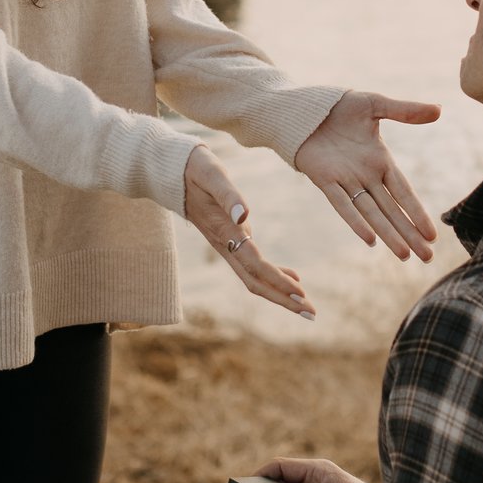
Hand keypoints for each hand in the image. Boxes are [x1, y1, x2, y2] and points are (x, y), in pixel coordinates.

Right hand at [185, 145, 313, 320]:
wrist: (170, 171)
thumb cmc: (194, 168)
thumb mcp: (212, 173)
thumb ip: (228, 194)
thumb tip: (245, 216)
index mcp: (224, 231)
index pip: (255, 264)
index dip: (278, 280)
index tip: (301, 293)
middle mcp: (225, 244)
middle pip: (256, 282)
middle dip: (284, 299)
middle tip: (312, 314)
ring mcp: (226, 245)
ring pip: (255, 278)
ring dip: (280, 293)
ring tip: (305, 305)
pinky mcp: (229, 240)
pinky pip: (253, 266)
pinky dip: (274, 276)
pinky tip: (293, 279)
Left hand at [294, 92, 441, 261]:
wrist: (304, 108)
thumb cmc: (340, 106)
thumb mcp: (375, 104)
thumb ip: (405, 111)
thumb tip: (439, 109)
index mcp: (380, 161)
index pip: (404, 192)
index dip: (417, 213)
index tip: (432, 235)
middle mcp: (366, 176)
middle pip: (392, 210)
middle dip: (409, 234)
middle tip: (427, 258)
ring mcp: (346, 180)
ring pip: (371, 213)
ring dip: (388, 234)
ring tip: (404, 256)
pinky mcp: (324, 180)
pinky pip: (342, 204)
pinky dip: (356, 221)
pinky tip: (370, 240)